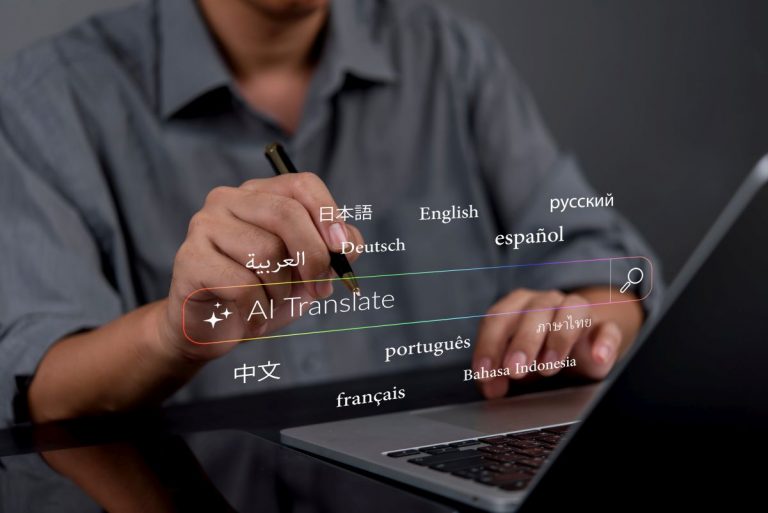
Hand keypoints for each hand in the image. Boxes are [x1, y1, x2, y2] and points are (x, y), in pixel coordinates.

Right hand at [160, 172, 363, 360]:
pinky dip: (258, 310)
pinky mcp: (190, 259)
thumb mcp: (307, 272)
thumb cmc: (263, 293)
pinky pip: (243, 285)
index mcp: (260, 194)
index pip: (302, 184)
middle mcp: (229, 200)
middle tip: (321, 290)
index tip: (343, 249)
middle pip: (286, 214)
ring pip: (266, 253)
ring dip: (281, 291)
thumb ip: (332, 252)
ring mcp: (204, 226)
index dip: (328, 214)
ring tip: (271, 303)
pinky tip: (252, 318)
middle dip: (314, 257)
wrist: (212, 330)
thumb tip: (349, 241)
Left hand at [472, 287, 641, 398]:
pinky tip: (596, 358)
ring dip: (559, 337)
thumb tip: (490, 387)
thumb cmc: (539, 350)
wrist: (581, 343)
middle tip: (514, 370)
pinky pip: (608, 329)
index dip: (489, 344)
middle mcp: (546, 302)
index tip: (485, 371)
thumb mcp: (515, 361)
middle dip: (522, 341)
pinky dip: (604, 342)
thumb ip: (498, 372)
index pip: (498, 317)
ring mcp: (577, 312)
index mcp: (518, 305)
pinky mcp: (604, 329)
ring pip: (572, 310)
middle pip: (534, 312)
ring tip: (547, 367)